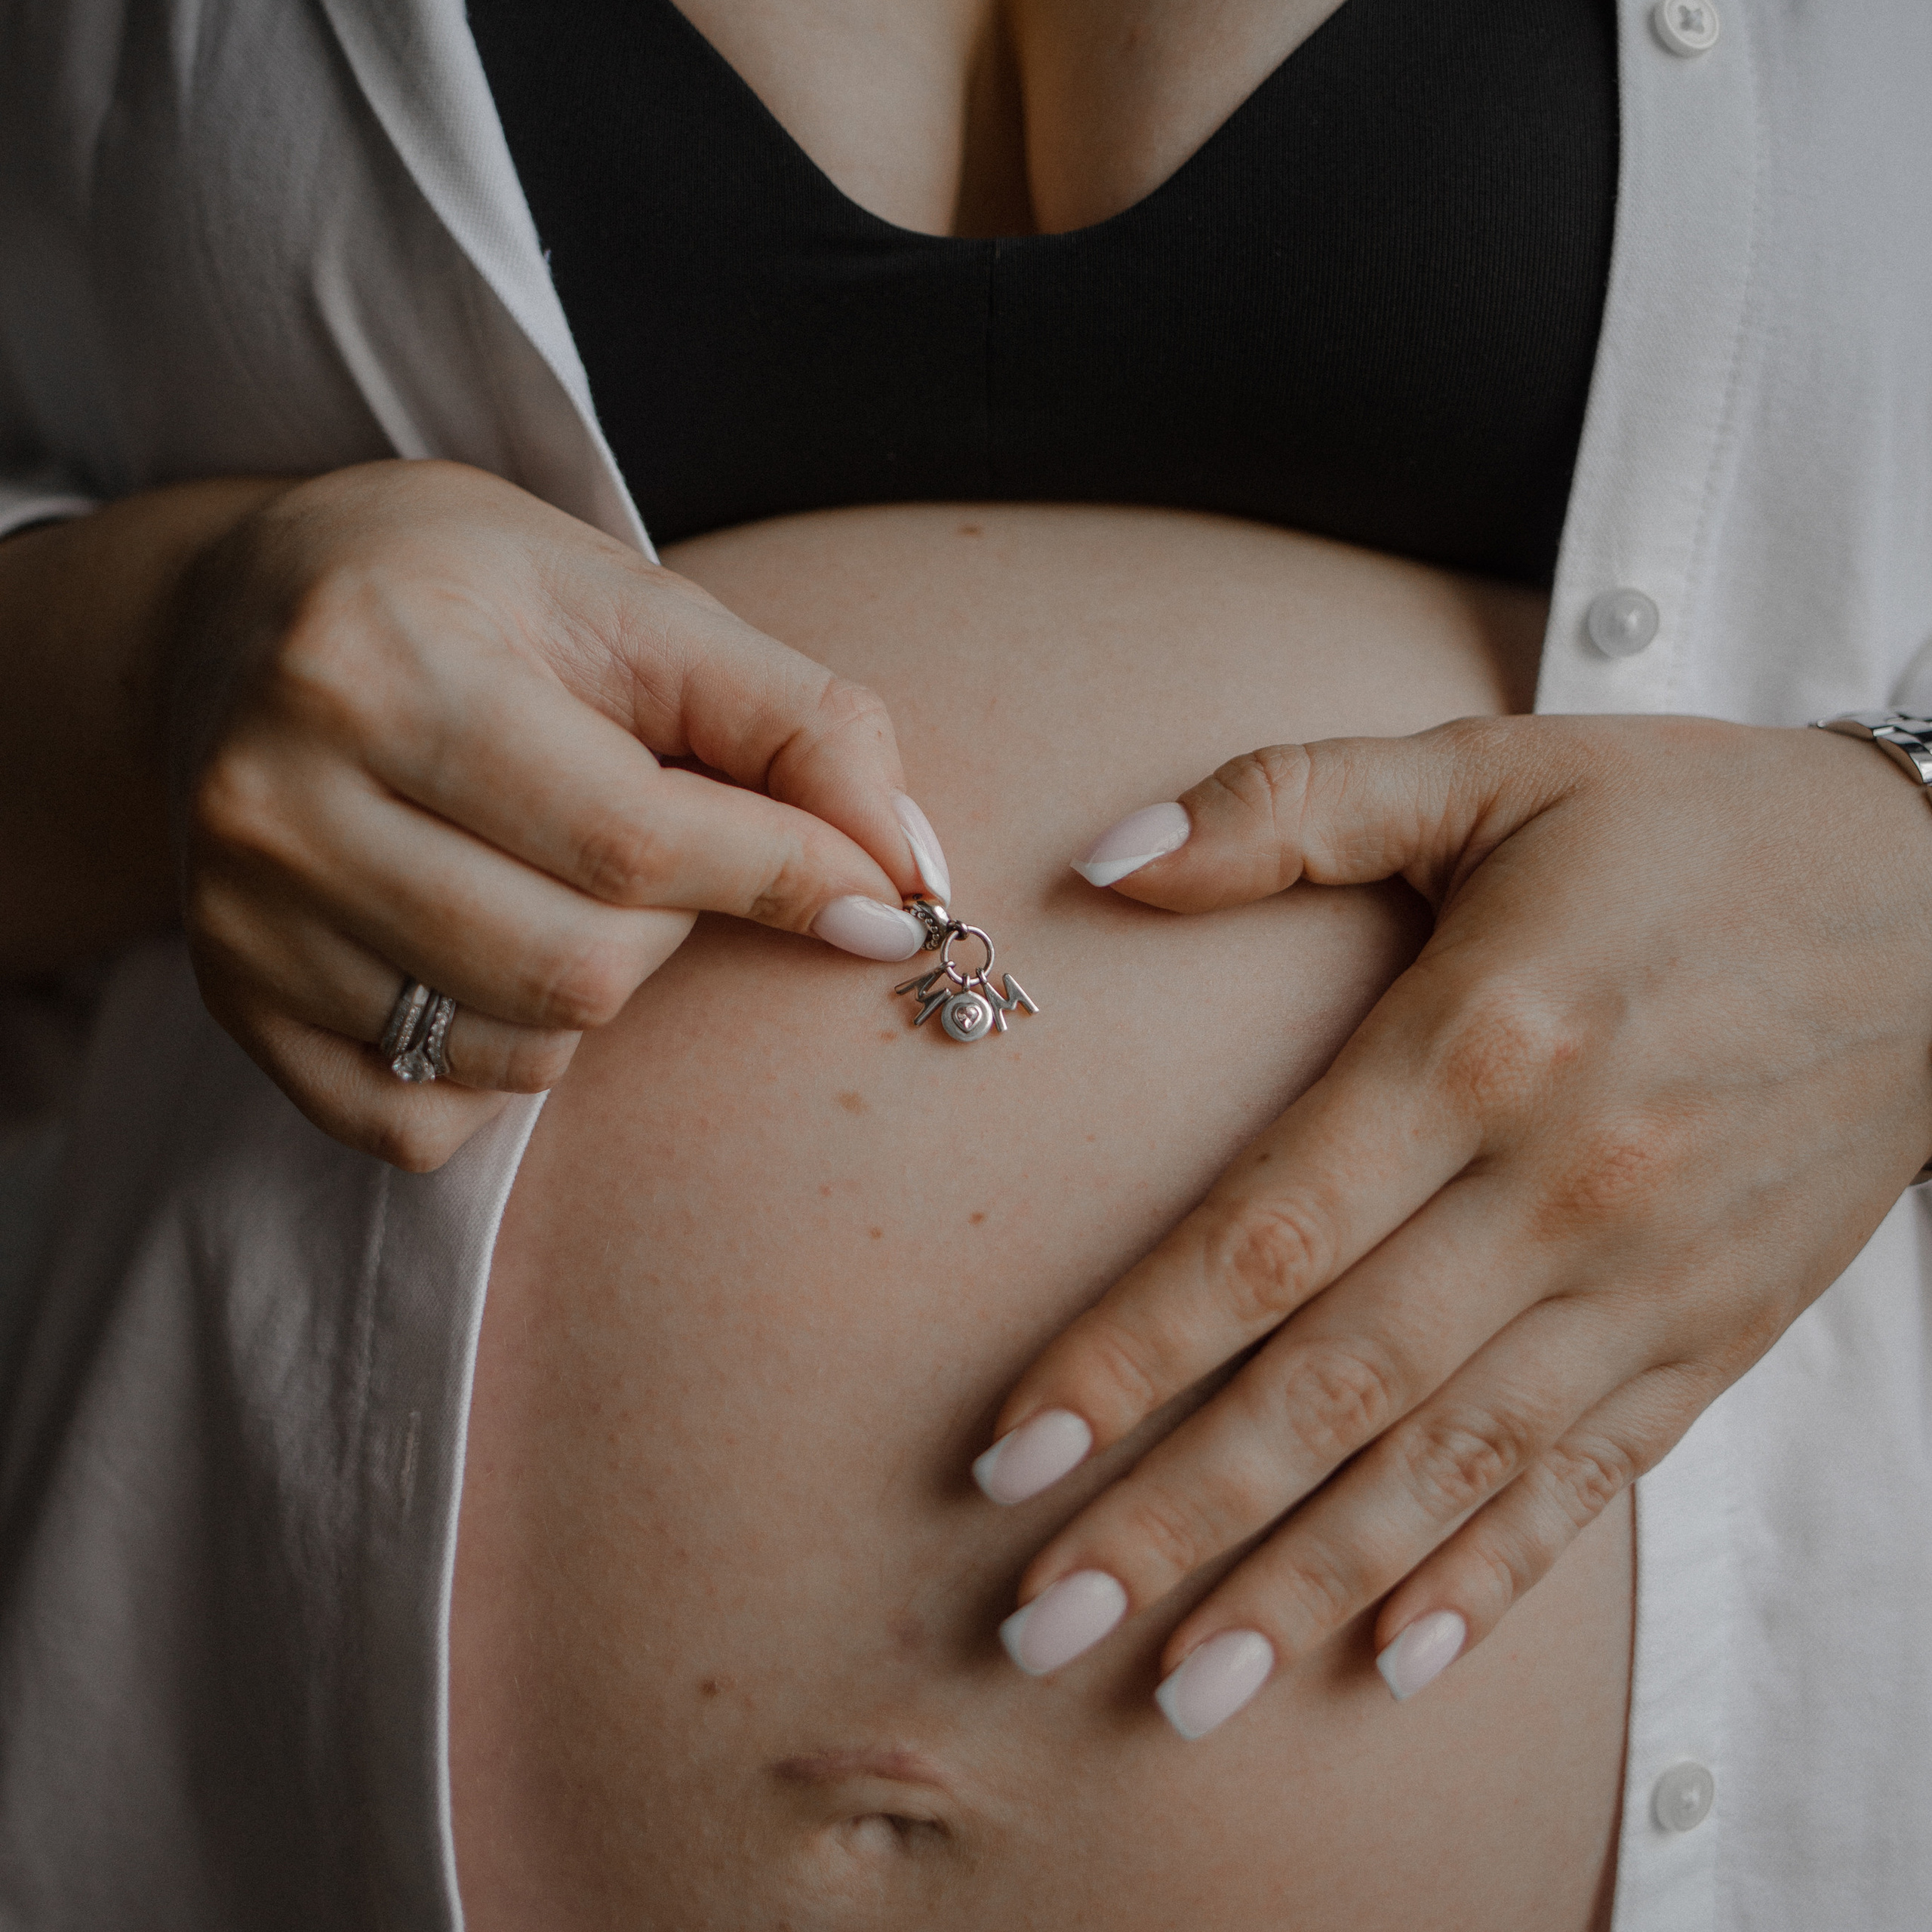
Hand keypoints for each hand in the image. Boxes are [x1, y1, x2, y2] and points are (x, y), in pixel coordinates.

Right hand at [168, 460, 947, 1168]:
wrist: (244, 619)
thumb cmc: (473, 601)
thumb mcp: (640, 608)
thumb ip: (799, 725)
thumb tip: (906, 871)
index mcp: (382, 664)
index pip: (632, 839)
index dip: (788, 878)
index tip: (882, 899)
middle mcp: (280, 802)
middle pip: (580, 968)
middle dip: (678, 923)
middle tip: (655, 844)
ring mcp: (241, 919)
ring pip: (519, 1051)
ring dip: (599, 988)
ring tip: (561, 880)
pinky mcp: (233, 1005)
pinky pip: (426, 1120)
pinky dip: (502, 1063)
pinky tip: (489, 954)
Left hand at [976, 715, 1931, 1734]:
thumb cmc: (1687, 822)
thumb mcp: (1488, 772)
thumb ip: (1289, 804)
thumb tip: (1101, 854)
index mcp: (1478, 1043)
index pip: (1260, 1238)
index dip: (1124, 1356)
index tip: (1008, 1456)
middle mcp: (1558, 1185)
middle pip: (1331, 1386)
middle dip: (1174, 1516)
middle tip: (1041, 1624)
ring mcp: (1647, 1279)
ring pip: (1447, 1465)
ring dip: (1304, 1586)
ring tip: (1179, 1692)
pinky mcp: (1717, 1333)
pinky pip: (1595, 1482)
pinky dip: (1495, 1578)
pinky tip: (1396, 1665)